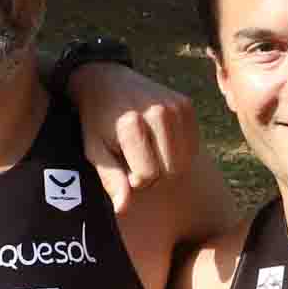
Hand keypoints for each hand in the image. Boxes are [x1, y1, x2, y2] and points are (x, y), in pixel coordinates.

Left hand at [67, 62, 196, 208]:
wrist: (107, 80)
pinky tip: (159, 141)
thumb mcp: (95, 150)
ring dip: (166, 165)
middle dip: (153, 175)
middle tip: (135, 159)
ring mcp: (176, 107)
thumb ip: (110, 179)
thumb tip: (123, 207)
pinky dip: (177, 152)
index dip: (134, 180)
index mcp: (132, 125)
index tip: (123, 166)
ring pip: (184, 162)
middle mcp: (159, 113)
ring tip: (147, 150)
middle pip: (170, 172)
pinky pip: (192, 147)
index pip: (147, 176)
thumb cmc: (98, 122)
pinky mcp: (187, 105)